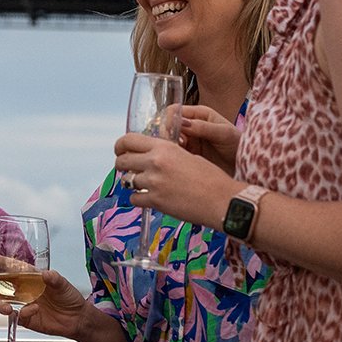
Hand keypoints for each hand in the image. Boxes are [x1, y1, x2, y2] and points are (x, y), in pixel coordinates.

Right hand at [0, 265, 87, 337]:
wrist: (77, 319)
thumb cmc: (69, 297)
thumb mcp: (63, 285)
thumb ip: (54, 279)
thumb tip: (46, 274)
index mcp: (29, 276)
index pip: (9, 267)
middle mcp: (23, 289)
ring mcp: (23, 304)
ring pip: (2, 302)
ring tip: (5, 307)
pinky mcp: (26, 318)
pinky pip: (17, 316)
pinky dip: (22, 313)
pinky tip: (33, 310)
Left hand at [113, 131, 227, 229]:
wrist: (221, 199)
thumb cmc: (211, 177)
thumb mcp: (187, 155)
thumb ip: (166, 154)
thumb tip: (151, 155)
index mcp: (164, 147)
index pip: (129, 140)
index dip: (120, 145)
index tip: (120, 150)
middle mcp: (155, 162)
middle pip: (122, 161)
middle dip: (122, 165)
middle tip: (127, 170)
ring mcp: (154, 182)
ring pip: (127, 180)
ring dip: (132, 183)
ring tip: (142, 185)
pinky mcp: (155, 201)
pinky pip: (134, 198)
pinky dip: (138, 198)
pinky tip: (148, 198)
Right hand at [175, 103, 239, 172]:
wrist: (244, 164)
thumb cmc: (238, 145)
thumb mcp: (223, 133)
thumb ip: (203, 127)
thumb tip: (182, 122)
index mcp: (200, 114)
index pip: (176, 110)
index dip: (170, 119)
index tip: (172, 131)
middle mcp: (192, 125)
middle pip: (169, 125)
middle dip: (168, 134)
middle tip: (178, 144)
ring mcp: (190, 140)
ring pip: (170, 139)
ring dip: (170, 145)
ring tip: (181, 153)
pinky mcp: (189, 154)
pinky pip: (174, 152)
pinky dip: (173, 155)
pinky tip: (181, 160)